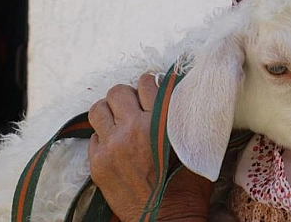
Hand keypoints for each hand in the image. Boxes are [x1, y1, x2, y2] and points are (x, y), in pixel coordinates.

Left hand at [88, 73, 212, 220]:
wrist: (167, 219)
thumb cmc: (189, 185)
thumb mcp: (197, 145)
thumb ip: (186, 117)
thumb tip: (179, 93)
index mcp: (162, 121)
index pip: (147, 83)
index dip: (150, 83)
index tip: (151, 89)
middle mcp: (134, 129)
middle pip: (118, 91)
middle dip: (126, 96)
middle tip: (134, 107)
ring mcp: (112, 146)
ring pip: (98, 109)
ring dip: (109, 111)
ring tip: (119, 121)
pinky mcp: (98, 163)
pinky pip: (93, 136)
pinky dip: (104, 137)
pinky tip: (116, 146)